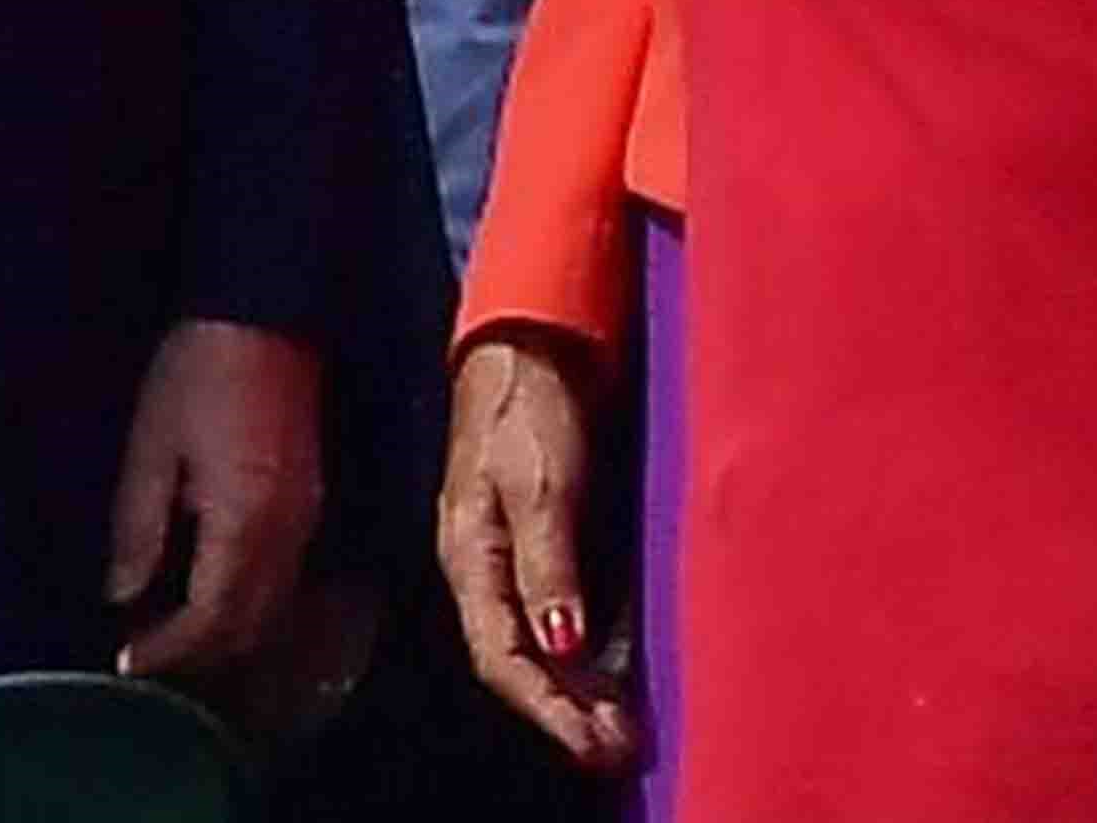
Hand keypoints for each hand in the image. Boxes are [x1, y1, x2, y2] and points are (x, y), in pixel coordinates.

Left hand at [106, 317, 322, 678]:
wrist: (265, 312)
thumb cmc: (197, 375)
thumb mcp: (152, 448)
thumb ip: (138, 529)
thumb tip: (123, 596)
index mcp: (245, 522)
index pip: (212, 618)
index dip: (169, 650)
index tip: (127, 663)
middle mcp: (288, 532)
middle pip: (250, 626)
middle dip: (199, 654)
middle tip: (146, 658)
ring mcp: (307, 517)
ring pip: (273, 607)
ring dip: (226, 633)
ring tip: (171, 633)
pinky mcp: (311, 501)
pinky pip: (284, 577)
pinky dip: (248, 602)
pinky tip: (209, 591)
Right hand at [439, 326, 632, 768]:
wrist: (532, 343)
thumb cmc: (528, 405)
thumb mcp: (538, 481)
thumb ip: (547, 561)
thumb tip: (561, 645)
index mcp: (470, 557)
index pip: (502, 657)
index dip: (547, 709)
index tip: (593, 744)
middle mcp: (487, 569)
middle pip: (521, 664)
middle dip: (568, 716)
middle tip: (622, 754)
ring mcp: (515, 558)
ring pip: (542, 647)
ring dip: (582, 695)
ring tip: (626, 734)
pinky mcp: (546, 543)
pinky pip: (564, 617)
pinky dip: (592, 655)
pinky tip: (622, 678)